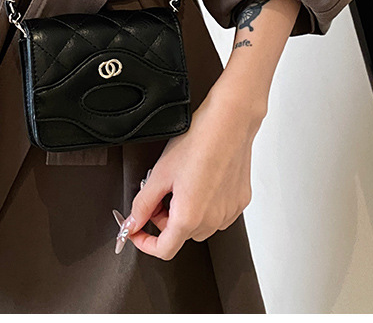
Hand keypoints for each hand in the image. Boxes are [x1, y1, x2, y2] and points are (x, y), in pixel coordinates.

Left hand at [113, 88, 263, 259]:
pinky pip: (218, 214)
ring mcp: (229, 212)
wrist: (229, 122)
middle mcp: (212, 220)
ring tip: (181, 182)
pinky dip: (205, 205)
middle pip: (180, 234)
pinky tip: (200, 180)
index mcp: (189, 217)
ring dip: (185, 212)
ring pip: (200, 225)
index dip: (145, 243)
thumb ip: (142, 204)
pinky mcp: (240, 201)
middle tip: (159, 193)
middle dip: (164, 219)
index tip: (137, 231)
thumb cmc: (198, 141)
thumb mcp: (160, 173)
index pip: (164, 250)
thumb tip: (132, 223)